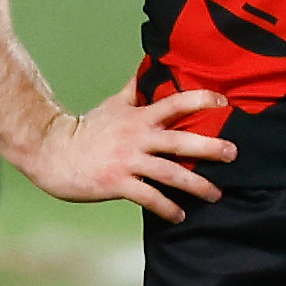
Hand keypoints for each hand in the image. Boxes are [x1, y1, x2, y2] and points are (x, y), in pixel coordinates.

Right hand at [22, 84, 234, 220]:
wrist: (53, 152)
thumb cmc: (85, 129)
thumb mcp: (112, 106)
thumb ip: (133, 91)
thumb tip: (146, 70)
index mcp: (139, 117)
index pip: (175, 103)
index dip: (201, 99)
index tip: (223, 101)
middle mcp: (137, 138)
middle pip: (180, 141)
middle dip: (209, 147)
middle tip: (233, 153)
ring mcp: (128, 161)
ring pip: (170, 174)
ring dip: (196, 185)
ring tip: (216, 194)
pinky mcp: (117, 183)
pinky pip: (149, 197)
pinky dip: (167, 208)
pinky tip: (180, 215)